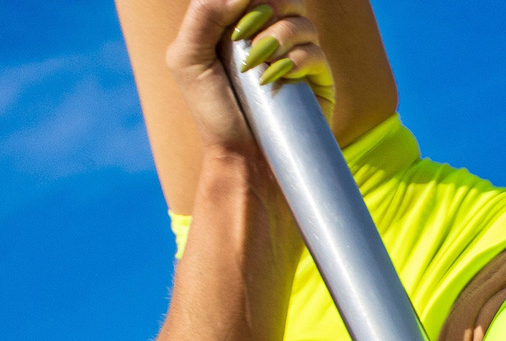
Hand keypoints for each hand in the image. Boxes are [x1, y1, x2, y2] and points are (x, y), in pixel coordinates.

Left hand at [165, 0, 334, 152]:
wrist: (242, 159)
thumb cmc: (212, 113)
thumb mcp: (188, 59)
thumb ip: (204, 14)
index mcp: (239, 25)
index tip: (234, 23)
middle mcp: (271, 37)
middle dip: (268, 6)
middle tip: (246, 33)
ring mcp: (297, 58)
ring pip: (302, 22)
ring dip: (277, 37)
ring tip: (255, 64)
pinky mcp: (318, 82)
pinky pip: (315, 54)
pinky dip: (293, 61)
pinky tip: (272, 79)